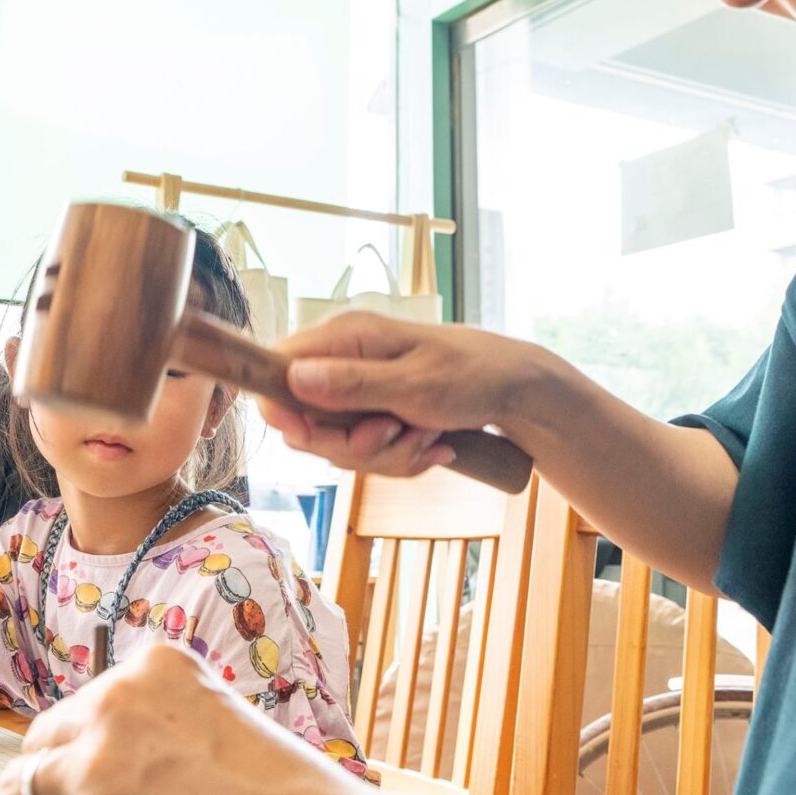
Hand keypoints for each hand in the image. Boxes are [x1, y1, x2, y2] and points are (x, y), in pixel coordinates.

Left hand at [0, 643, 378, 794]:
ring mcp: (98, 770)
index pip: (83, 705)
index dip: (84, 747)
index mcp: (155, 669)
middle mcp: (116, 706)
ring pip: (28, 793)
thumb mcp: (226, 723)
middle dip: (53, 781)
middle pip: (40, 744)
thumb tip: (113, 767)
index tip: (94, 773)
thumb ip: (165, 731)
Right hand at [262, 312, 551, 477]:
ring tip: (427, 435)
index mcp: (347, 337)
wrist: (517, 391)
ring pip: (340, 444)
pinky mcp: (376, 413)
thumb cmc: (472, 375)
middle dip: (352, 444)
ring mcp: (360, 390)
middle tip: (394, 432)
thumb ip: (352, 384)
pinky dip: (402, 457)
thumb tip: (294, 379)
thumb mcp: (414, 385)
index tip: (309, 435)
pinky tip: (434, 445)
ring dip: (386, 454)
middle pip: (305, 421)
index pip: (278, 366)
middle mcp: (345, 360)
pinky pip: (368, 452)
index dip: (283, 408)